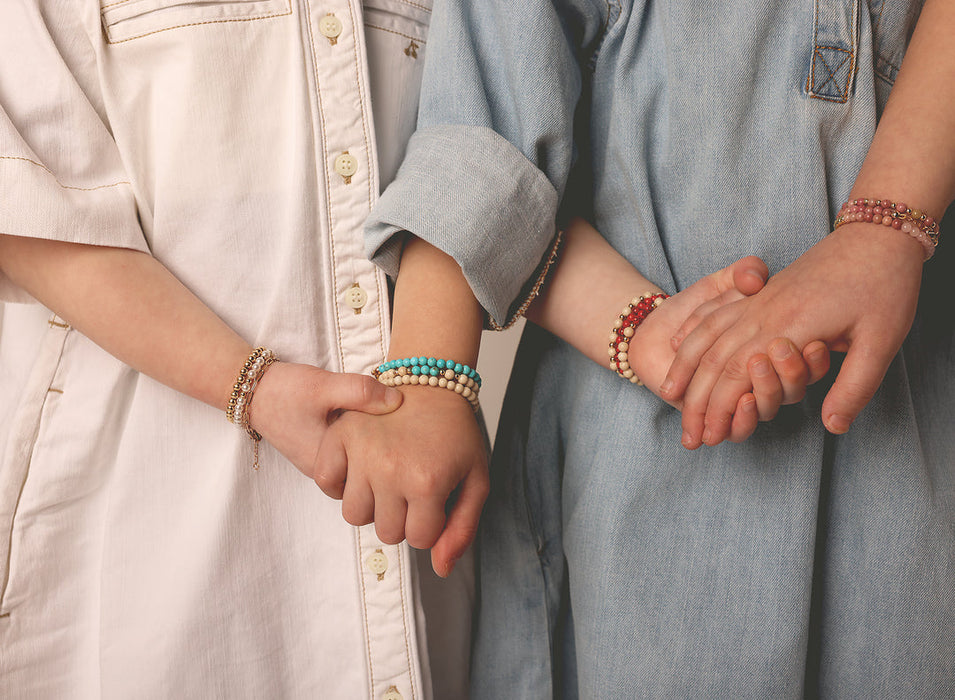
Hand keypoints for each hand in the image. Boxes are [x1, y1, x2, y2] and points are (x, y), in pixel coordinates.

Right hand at [247, 362, 403, 475]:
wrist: (251, 389)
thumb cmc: (285, 391)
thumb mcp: (324, 386)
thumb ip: (360, 392)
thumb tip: (398, 400)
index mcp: (326, 464)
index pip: (370, 481)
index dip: (394, 462)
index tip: (411, 439)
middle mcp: (323, 470)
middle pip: (366, 478)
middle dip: (388, 460)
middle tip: (409, 433)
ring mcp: (321, 462)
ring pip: (358, 467)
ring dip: (375, 451)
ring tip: (395, 427)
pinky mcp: (320, 450)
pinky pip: (348, 455)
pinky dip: (362, 443)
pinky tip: (374, 422)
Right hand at [313, 386, 488, 577]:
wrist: (432, 385)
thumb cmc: (456, 435)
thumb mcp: (476, 481)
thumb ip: (462, 529)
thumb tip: (440, 569)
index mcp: (427, 482)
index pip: (420, 539)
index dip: (431, 523)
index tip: (437, 497)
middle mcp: (390, 471)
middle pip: (387, 533)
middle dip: (404, 517)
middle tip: (412, 486)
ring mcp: (361, 453)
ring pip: (355, 515)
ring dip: (372, 505)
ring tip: (387, 480)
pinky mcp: (340, 436)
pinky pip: (325, 482)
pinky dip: (339, 483)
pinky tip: (359, 472)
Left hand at [627, 256, 828, 442]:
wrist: (650, 330)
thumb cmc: (689, 307)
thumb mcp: (720, 283)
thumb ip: (744, 274)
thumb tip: (757, 278)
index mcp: (772, 347)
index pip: (808, 363)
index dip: (815, 357)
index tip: (818, 343)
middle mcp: (762, 379)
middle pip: (790, 387)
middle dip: (792, 370)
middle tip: (783, 348)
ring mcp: (742, 399)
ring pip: (767, 406)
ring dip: (768, 389)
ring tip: (757, 366)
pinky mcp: (719, 417)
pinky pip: (739, 426)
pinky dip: (743, 416)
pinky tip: (741, 401)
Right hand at [660, 222, 923, 446]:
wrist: (878, 233)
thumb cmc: (885, 285)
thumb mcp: (882, 341)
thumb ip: (854, 387)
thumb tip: (833, 427)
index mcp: (789, 328)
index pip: (737, 376)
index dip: (720, 411)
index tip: (709, 438)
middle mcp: (764, 314)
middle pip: (715, 362)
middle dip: (698, 403)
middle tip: (688, 436)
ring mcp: (758, 301)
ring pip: (708, 338)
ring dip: (687, 370)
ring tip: (672, 397)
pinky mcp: (760, 293)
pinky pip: (714, 315)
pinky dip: (692, 336)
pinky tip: (680, 350)